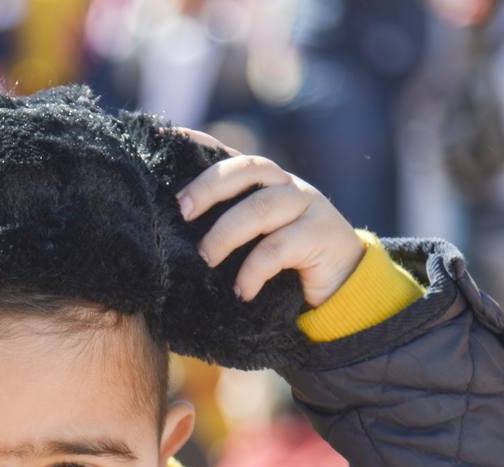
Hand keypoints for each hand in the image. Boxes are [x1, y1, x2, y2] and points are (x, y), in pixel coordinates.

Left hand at [171, 127, 363, 307]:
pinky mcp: (322, 233)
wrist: (341, 286)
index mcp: (262, 182)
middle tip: (181, 212)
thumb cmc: (284, 265)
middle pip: (245, 170)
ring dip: (226, 235)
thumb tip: (170, 238)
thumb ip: (223, 231)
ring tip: (206, 259)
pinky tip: (242, 290)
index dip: (196, 143)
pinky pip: (278, 248)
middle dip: (207, 188)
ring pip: (260, 207)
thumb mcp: (249, 244)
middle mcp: (284, 184)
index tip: (162, 138)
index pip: (226, 154)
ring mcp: (306, 204)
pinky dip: (254, 270)